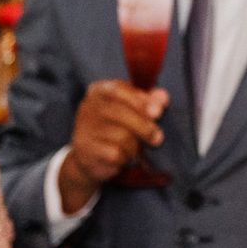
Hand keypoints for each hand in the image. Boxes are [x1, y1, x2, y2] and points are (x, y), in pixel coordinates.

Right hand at [59, 80, 166, 208]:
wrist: (92, 158)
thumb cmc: (119, 127)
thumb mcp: (135, 109)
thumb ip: (150, 101)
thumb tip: (162, 97)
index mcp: (99, 91)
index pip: (118, 89)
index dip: (140, 100)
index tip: (159, 112)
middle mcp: (87, 108)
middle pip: (120, 113)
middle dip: (145, 127)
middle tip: (157, 138)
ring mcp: (84, 129)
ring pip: (121, 136)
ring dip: (136, 145)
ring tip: (136, 149)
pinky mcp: (86, 151)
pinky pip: (115, 153)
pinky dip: (126, 157)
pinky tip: (125, 158)